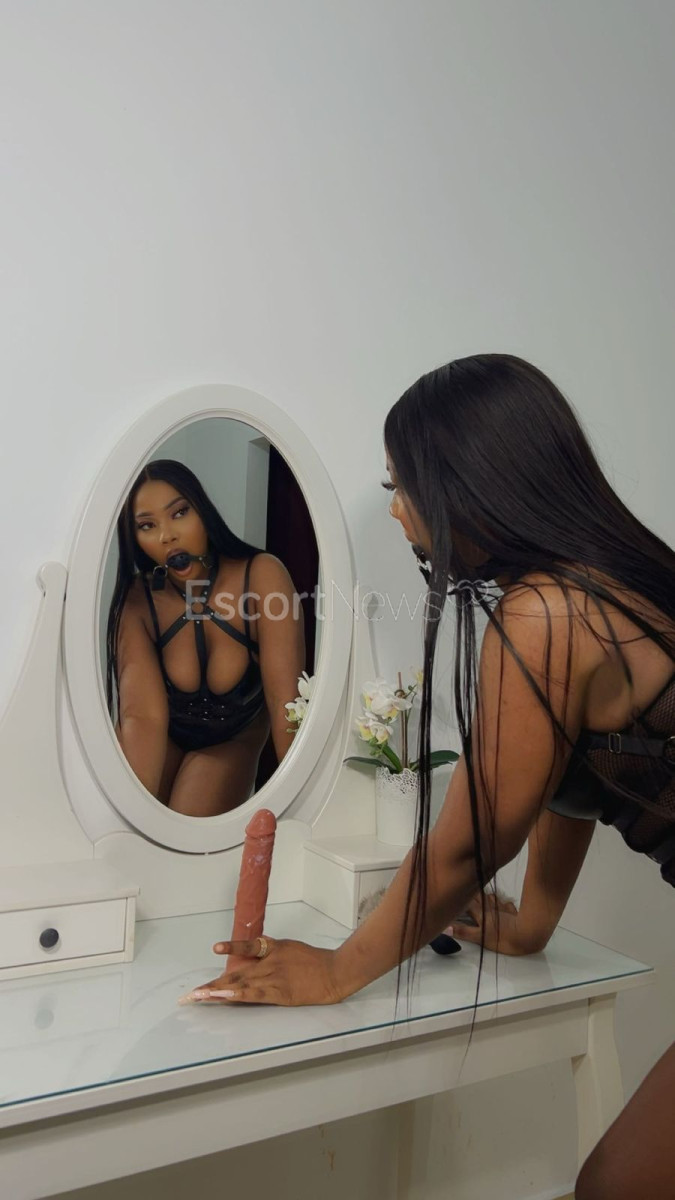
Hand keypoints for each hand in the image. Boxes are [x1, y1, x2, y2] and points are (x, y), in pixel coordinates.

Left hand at [180, 937, 345, 1005]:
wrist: (334, 971)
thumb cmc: (315, 960)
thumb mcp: (292, 947)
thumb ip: (274, 948)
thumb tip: (260, 946)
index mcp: (273, 948)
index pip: (248, 948)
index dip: (231, 948)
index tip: (215, 949)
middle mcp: (269, 962)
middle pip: (237, 973)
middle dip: (213, 984)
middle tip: (194, 992)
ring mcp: (274, 977)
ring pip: (241, 984)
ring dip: (219, 992)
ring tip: (201, 997)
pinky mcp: (280, 993)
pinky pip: (255, 994)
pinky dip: (238, 996)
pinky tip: (225, 998)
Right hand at [454, 890, 535, 955]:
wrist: (527, 935)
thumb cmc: (503, 938)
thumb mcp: (480, 938)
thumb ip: (463, 932)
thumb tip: (445, 928)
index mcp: (481, 914)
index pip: (467, 903)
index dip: (461, 898)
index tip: (454, 892)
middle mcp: (490, 908)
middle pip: (479, 898)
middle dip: (472, 893)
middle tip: (466, 889)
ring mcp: (503, 909)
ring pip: (492, 898)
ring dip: (486, 896)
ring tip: (482, 895)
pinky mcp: (513, 912)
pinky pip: (507, 904)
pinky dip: (504, 904)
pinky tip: (505, 905)